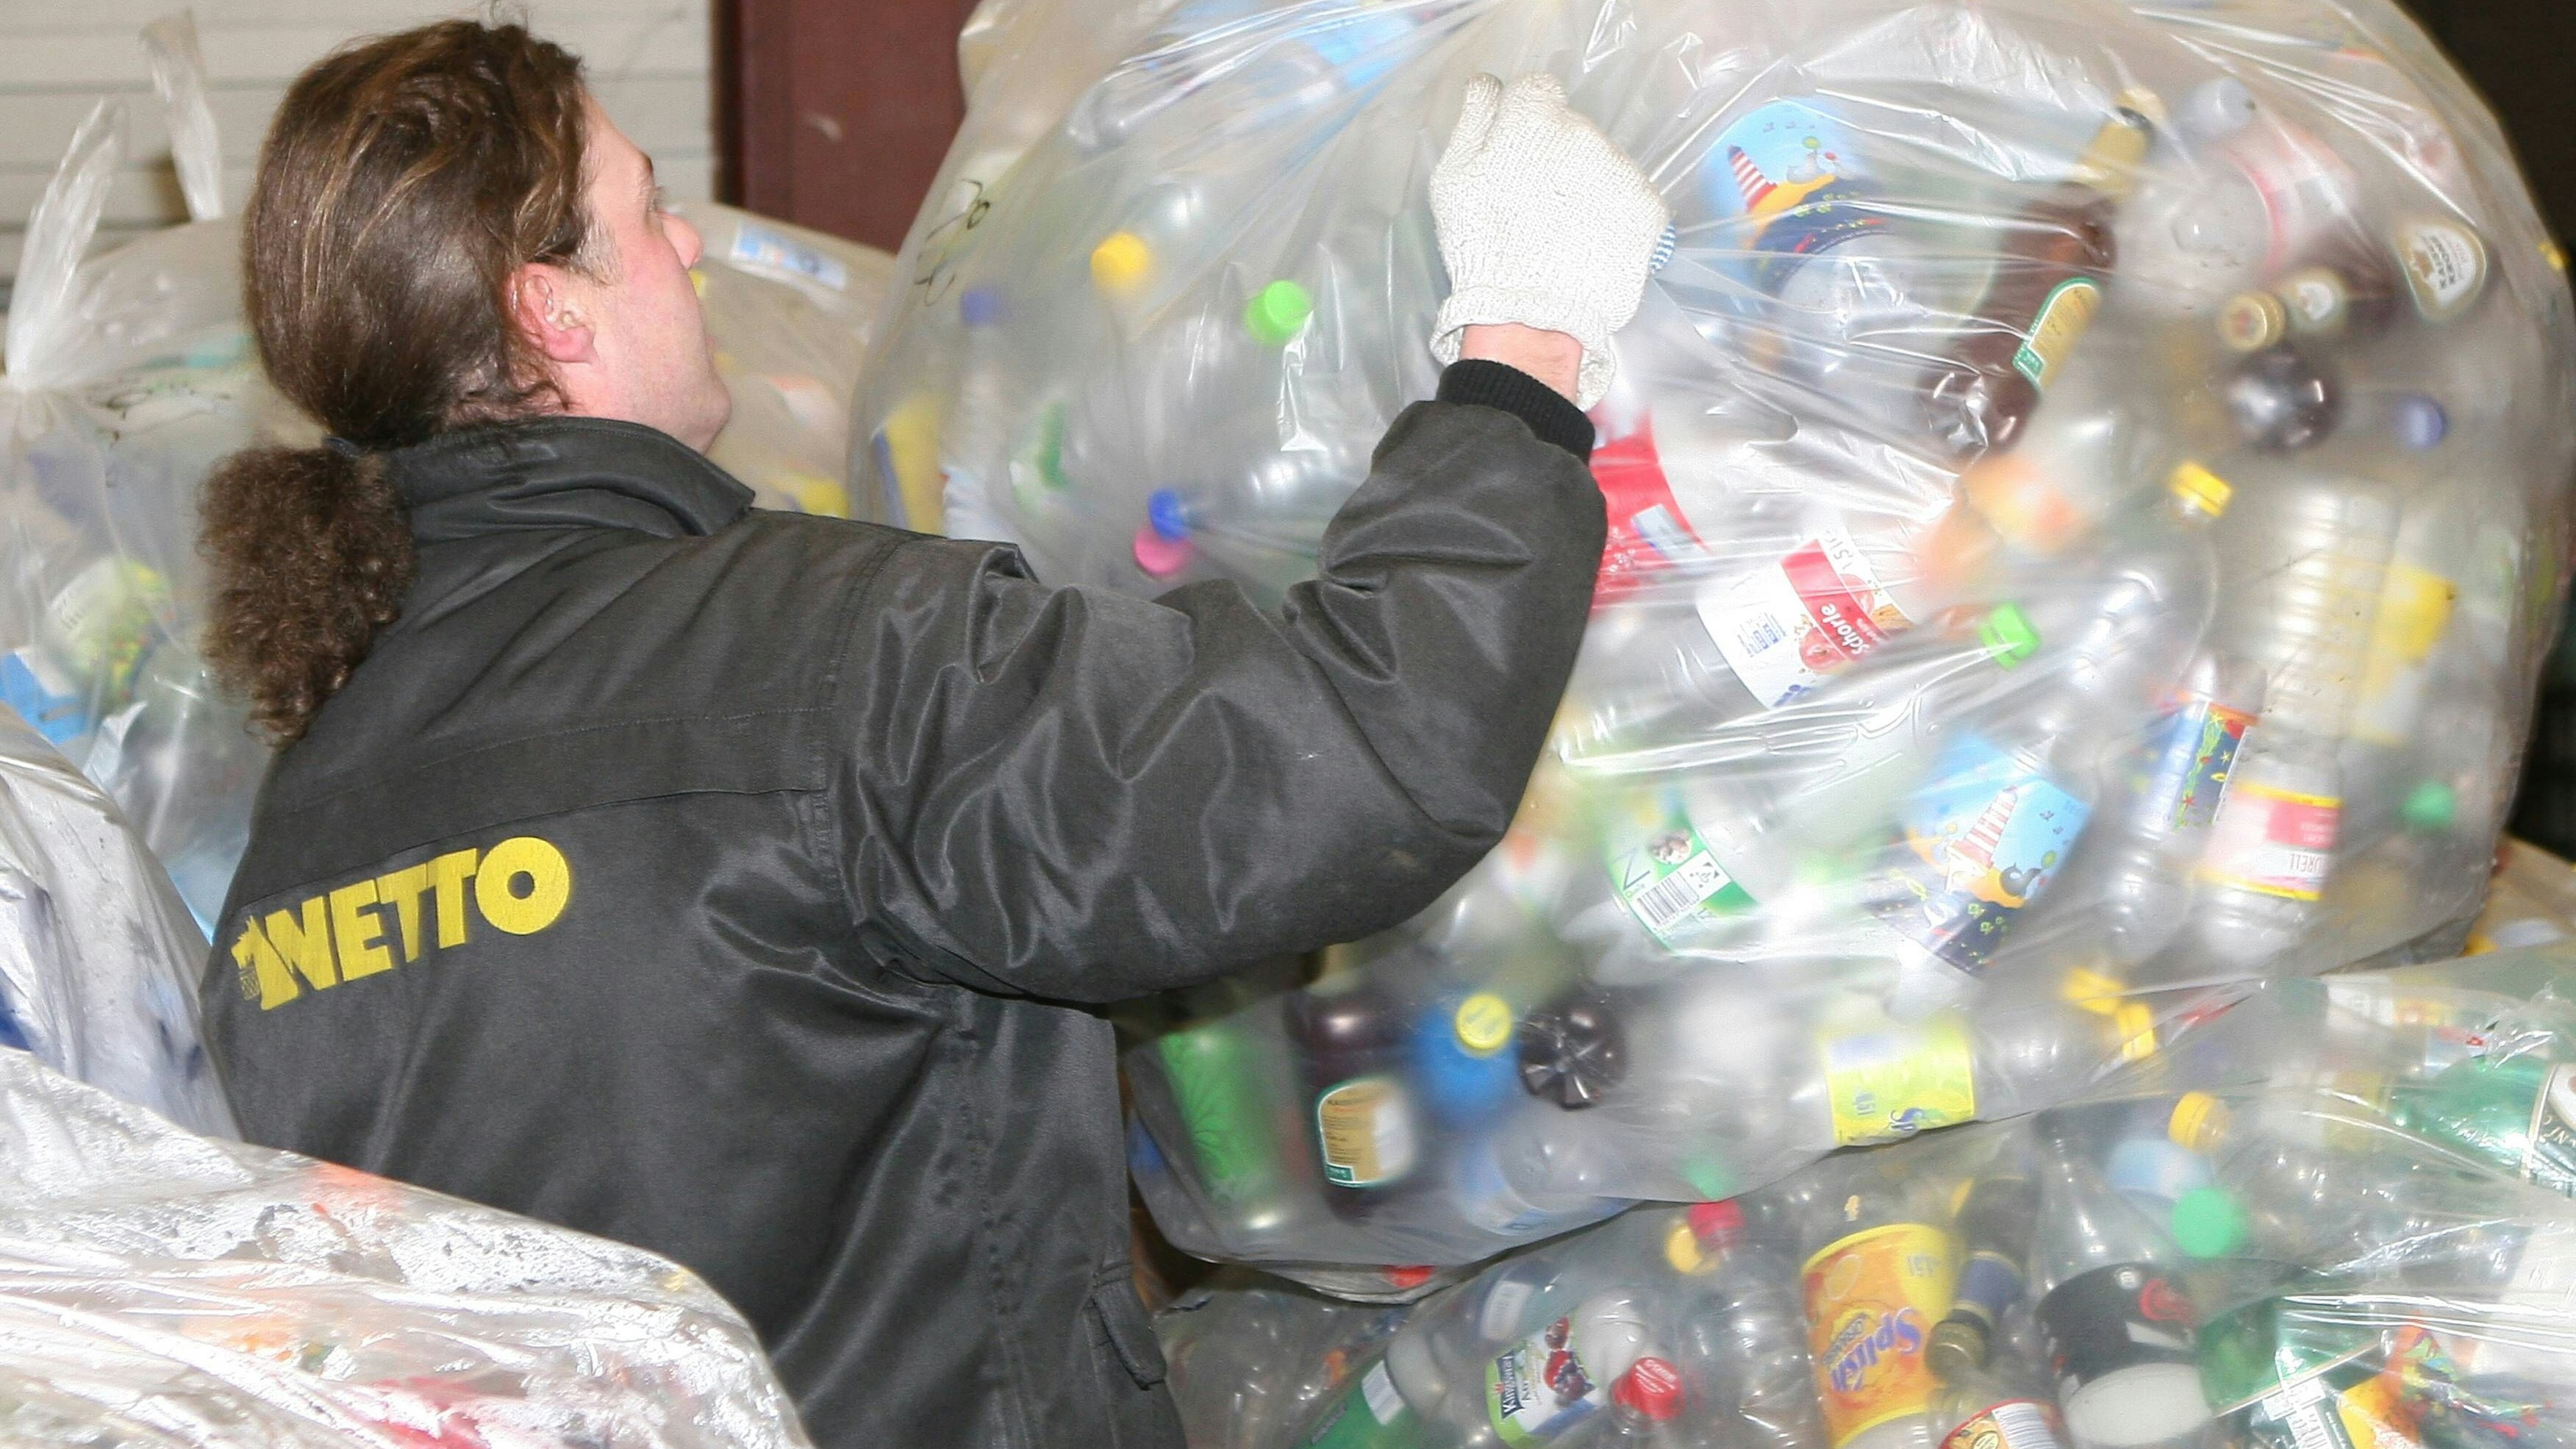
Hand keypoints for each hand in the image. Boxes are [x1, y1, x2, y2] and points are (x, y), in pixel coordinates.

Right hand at [1428, 72, 1669, 409]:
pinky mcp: (1647, 207)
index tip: (1515, 157)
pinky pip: (1630, 195)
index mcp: (1533, 118)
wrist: (1530, 318)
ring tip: (1562, 228)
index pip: (1537, 91)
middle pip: (1571, 127)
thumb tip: (1491, 85)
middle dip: (1554, 154)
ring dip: (1585, 183)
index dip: (1523, 121)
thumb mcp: (1453, 179)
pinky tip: (1590, 240)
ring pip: (1602, 161)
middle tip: (1534, 203)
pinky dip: (1613, 213)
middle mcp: (1585, 132)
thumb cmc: (1481, 246)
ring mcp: (1621, 170)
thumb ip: (1474, 120)